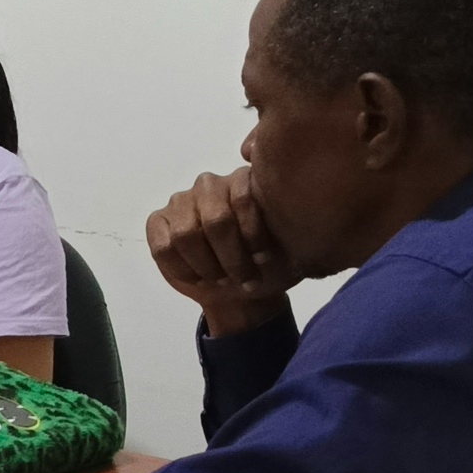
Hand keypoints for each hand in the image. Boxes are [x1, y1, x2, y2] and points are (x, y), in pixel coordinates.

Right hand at [146, 170, 299, 337]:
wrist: (240, 291)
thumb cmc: (268, 266)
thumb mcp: (295, 246)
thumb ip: (299, 226)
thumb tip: (314, 218)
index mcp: (245, 181)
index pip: (246, 199)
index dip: (253, 237)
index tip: (263, 261)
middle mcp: (210, 184)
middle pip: (216, 220)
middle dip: (230, 258)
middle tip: (241, 277)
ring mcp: (181, 201)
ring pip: (187, 234)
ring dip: (207, 266)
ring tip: (220, 278)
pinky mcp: (158, 221)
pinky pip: (164, 246)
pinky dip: (182, 269)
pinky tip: (198, 277)